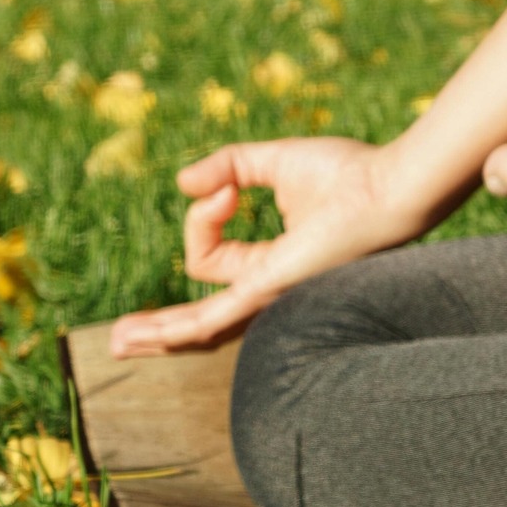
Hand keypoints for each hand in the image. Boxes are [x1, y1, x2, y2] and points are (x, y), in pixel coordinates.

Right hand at [109, 137, 429, 356]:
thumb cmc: (348, 174)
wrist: (388, 186)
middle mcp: (269, 289)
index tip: (227, 187)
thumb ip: (228, 167)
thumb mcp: (272, 162)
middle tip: (122, 336)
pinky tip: (141, 337)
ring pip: (199, 327)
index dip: (202, 215)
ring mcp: (269, 296)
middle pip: (201, 313)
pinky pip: (210, 319)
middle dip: (161, 326)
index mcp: (270, 264)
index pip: (208, 258)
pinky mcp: (269, 290)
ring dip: (157, 334)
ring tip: (118, 344)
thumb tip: (185, 183)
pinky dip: (173, 328)